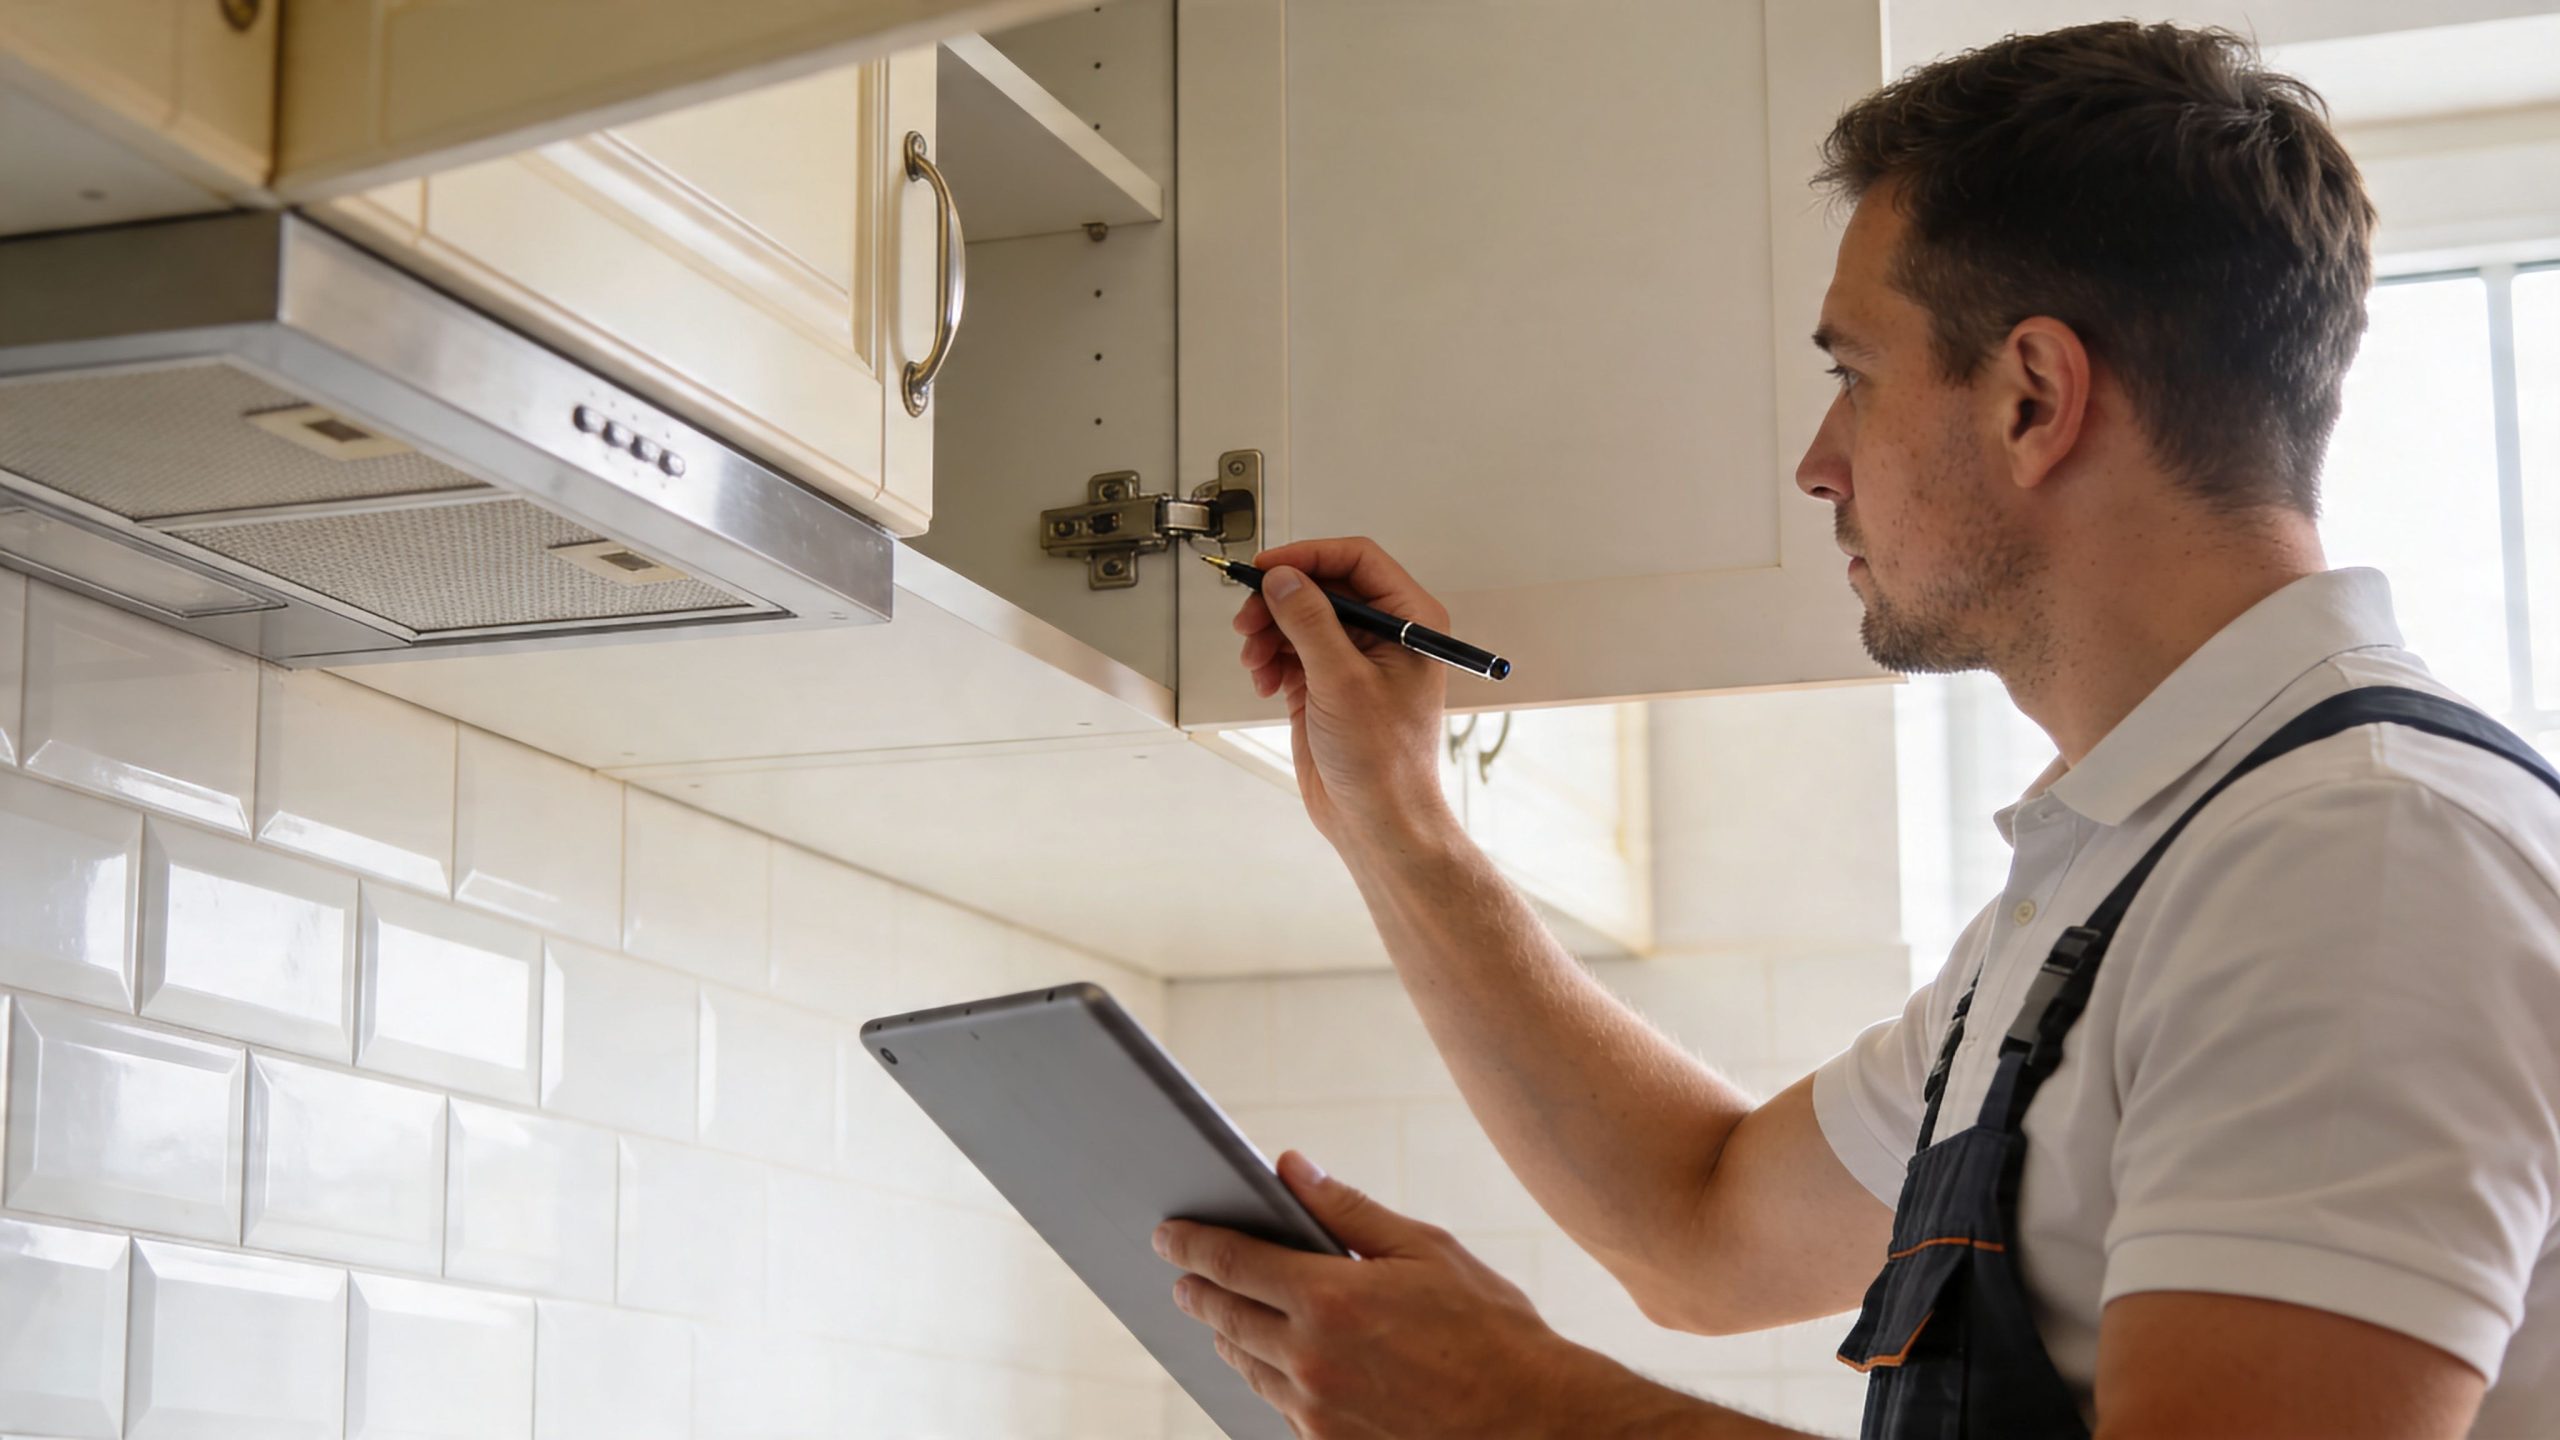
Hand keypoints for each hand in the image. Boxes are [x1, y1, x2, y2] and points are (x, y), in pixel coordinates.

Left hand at [1153, 1151, 1694, 1439]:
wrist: (1534, 1421)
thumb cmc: (1490, 1329)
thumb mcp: (1426, 1250)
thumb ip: (1349, 1210)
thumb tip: (1290, 1168)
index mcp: (1331, 1299)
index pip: (1233, 1261)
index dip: (1191, 1243)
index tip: (1166, 1234)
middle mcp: (1311, 1360)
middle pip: (1225, 1317)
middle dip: (1199, 1290)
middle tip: (1183, 1273)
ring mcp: (1316, 1412)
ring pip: (1245, 1366)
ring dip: (1227, 1335)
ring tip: (1224, 1313)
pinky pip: (1278, 1407)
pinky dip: (1268, 1377)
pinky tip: (1273, 1360)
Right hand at [1232, 538, 1455, 849]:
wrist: (1376, 820)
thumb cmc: (1386, 764)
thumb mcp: (1343, 682)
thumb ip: (1311, 623)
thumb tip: (1285, 580)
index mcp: (1411, 621)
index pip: (1358, 560)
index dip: (1309, 557)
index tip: (1269, 568)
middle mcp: (1385, 635)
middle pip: (1322, 587)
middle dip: (1280, 601)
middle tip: (1248, 618)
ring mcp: (1354, 659)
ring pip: (1300, 619)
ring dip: (1269, 634)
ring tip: (1256, 661)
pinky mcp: (1328, 684)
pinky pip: (1291, 651)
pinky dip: (1270, 660)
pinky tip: (1265, 681)